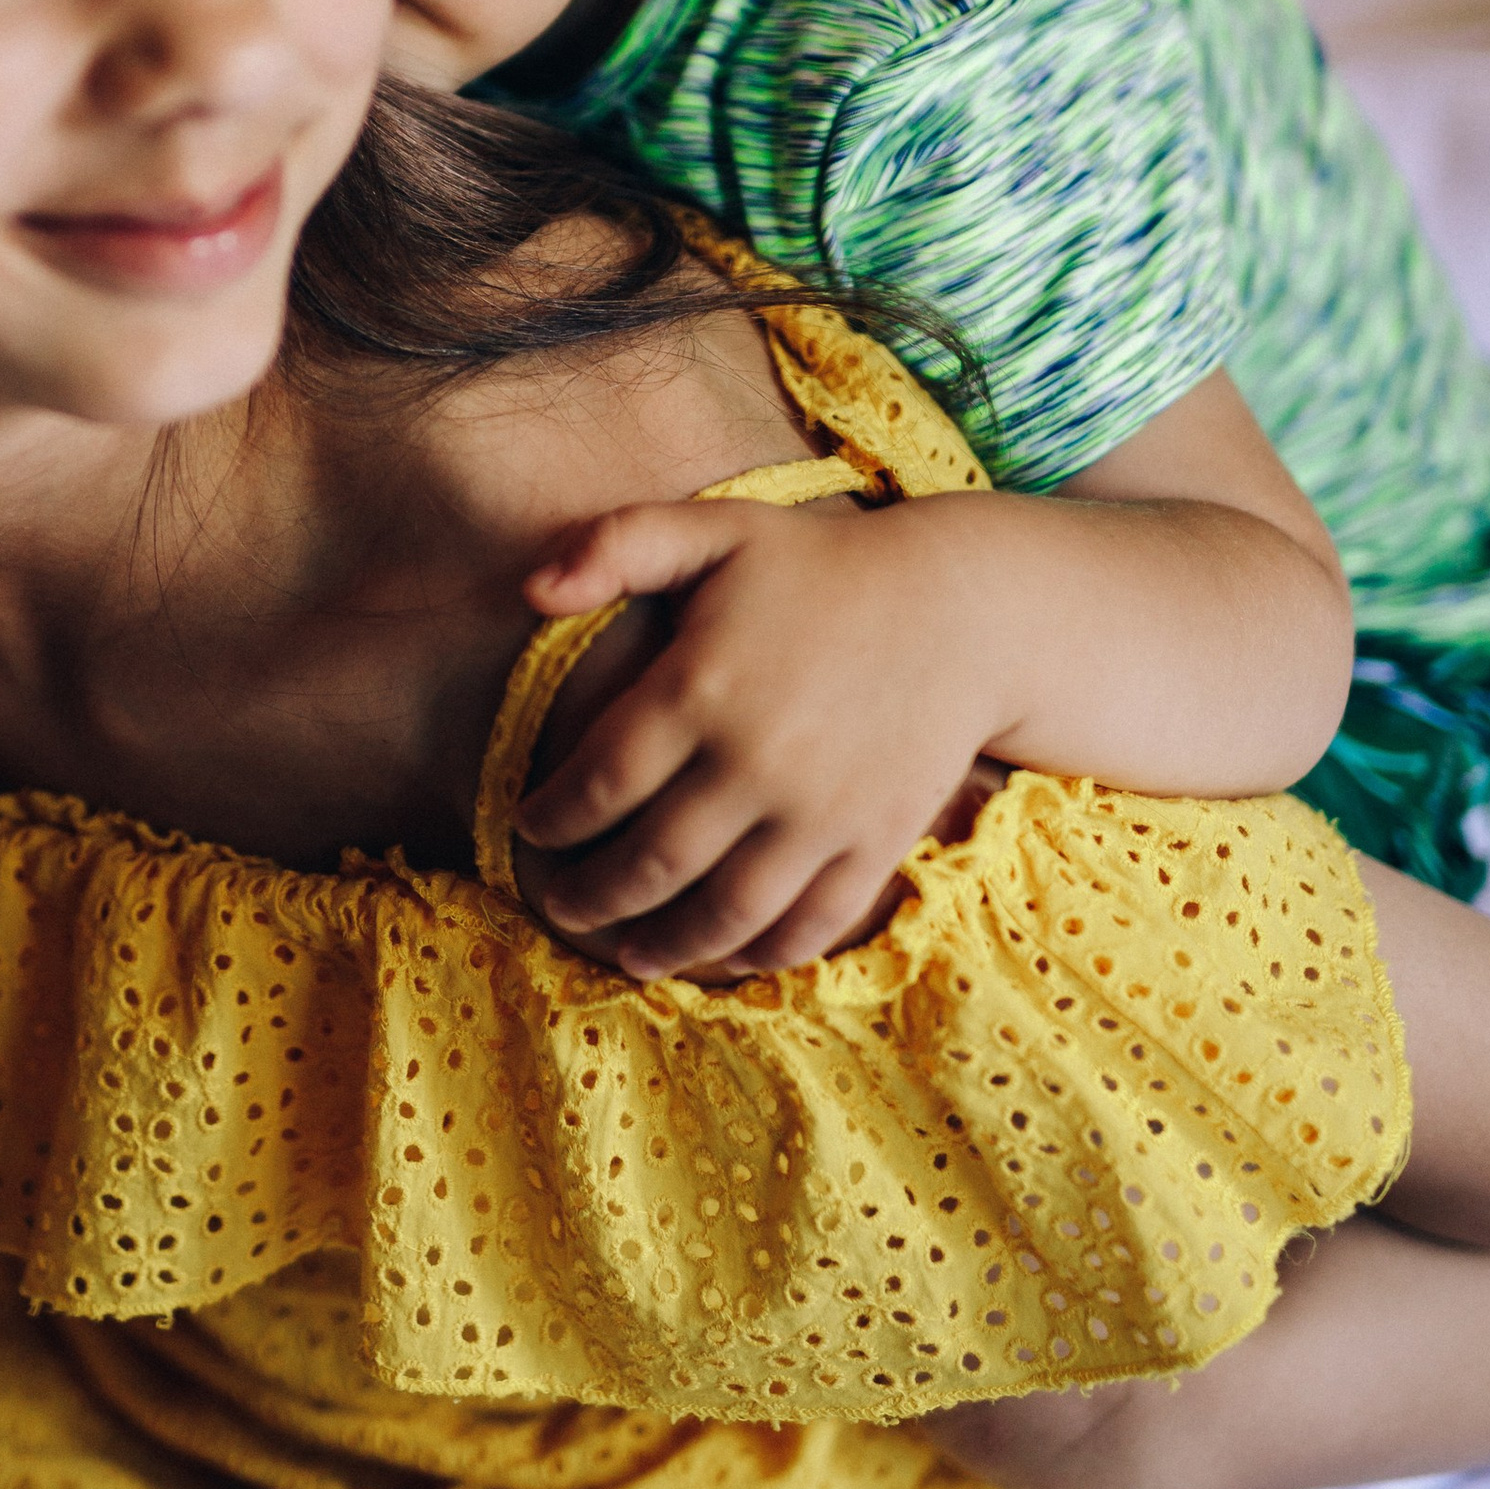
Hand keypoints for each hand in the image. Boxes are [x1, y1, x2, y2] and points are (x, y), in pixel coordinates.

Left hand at [511, 493, 998, 979]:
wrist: (961, 607)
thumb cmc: (821, 564)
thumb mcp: (715, 529)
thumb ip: (617, 544)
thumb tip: (528, 588)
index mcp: (702, 688)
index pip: (601, 781)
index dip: (554, 817)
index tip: (529, 827)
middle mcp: (756, 761)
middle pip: (652, 861)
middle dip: (594, 896)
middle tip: (561, 907)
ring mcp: (821, 812)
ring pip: (724, 909)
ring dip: (666, 945)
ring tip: (629, 957)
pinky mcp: (875, 841)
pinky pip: (809, 921)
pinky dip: (761, 954)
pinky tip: (727, 958)